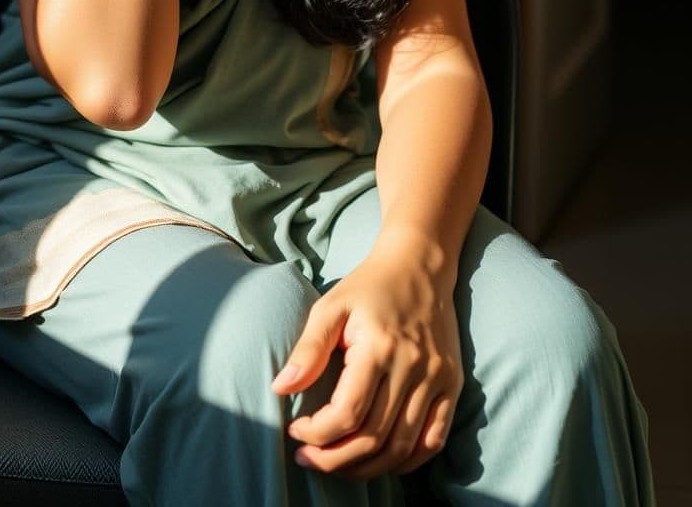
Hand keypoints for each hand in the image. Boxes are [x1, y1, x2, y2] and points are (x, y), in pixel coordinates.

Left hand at [272, 225, 464, 479]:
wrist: (419, 263)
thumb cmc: (369, 286)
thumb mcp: (331, 307)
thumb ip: (308, 349)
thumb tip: (280, 388)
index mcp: (379, 346)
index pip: (348, 412)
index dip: (317, 433)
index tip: (295, 431)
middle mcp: (412, 367)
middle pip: (374, 437)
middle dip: (335, 459)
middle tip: (309, 459)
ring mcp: (437, 378)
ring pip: (402, 447)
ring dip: (367, 468)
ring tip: (337, 464)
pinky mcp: (453, 384)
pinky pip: (433, 440)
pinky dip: (408, 462)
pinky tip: (381, 462)